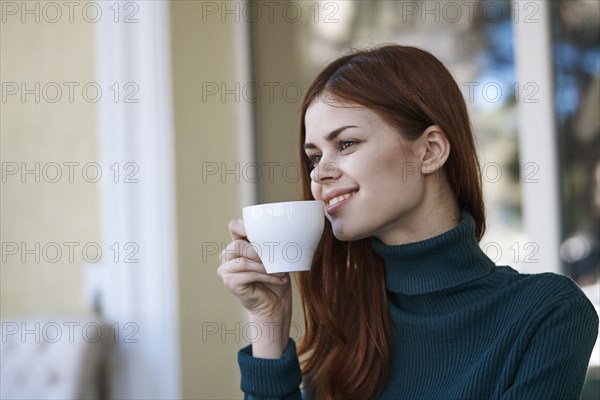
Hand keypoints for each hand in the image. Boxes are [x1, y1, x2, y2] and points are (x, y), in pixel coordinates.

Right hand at [217, 218, 291, 357]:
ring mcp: (226, 270)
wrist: (276, 305)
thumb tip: (279, 231)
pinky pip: (248, 274)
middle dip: (259, 251)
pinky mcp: (230, 283)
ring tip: (280, 271)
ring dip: (264, 266)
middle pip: (238, 245)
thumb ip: (270, 243)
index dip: (245, 226)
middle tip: (276, 259)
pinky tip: (280, 279)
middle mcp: (228, 256)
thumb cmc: (276, 279)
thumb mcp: (275, 257)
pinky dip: (266, 276)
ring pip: (243, 261)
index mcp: (239, 245)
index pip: (235, 226)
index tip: (266, 232)